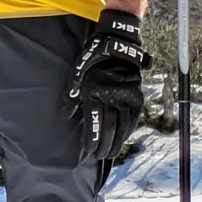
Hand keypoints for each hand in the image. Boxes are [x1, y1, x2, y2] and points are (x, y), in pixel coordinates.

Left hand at [65, 9, 150, 161]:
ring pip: (123, 126)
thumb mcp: (76, 71)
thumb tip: (65, 116)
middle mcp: (112, 97)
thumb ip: (71, 94)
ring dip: (118, 141)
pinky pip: (134, 117)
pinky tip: (125, 137)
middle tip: (100, 157)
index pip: (94, 122)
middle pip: (110, 128)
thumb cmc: (92, 57)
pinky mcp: (136, 95)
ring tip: (112, 153)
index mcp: (95, 92)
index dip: (92, 139)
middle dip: (104, 145)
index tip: (89, 151)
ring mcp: (126, 97)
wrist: (117, 44)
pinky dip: (129, 129)